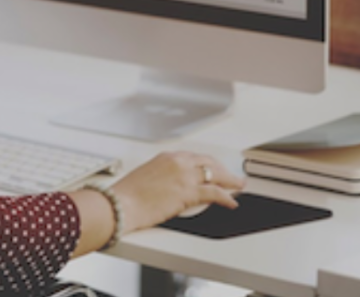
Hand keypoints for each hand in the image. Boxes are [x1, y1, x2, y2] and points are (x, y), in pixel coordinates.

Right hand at [111, 152, 244, 233]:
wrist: (121, 203)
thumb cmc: (128, 194)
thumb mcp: (146, 176)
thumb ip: (162, 176)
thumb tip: (169, 185)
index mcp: (167, 157)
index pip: (195, 157)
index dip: (208, 164)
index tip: (214, 168)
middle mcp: (178, 162)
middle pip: (209, 163)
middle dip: (222, 169)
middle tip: (231, 176)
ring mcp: (185, 176)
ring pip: (216, 175)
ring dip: (231, 181)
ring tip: (239, 186)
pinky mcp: (188, 192)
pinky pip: (215, 193)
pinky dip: (227, 197)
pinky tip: (232, 202)